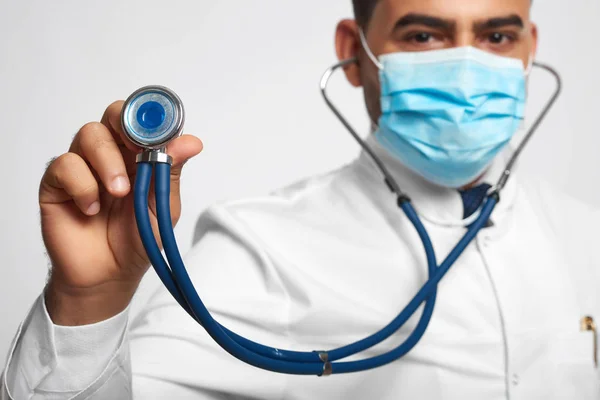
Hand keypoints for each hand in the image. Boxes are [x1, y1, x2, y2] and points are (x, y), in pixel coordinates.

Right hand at [39, 101, 202, 324]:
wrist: (109, 274)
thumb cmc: (138, 238)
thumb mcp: (164, 206)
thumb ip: (171, 171)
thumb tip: (192, 142)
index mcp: (139, 156)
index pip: (141, 120)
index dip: (149, 118)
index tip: (157, 133)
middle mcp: (110, 154)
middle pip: (113, 115)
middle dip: (127, 130)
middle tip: (138, 155)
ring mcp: (83, 166)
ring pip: (89, 134)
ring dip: (108, 162)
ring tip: (119, 193)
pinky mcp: (57, 183)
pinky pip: (65, 164)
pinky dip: (82, 185)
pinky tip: (91, 209)